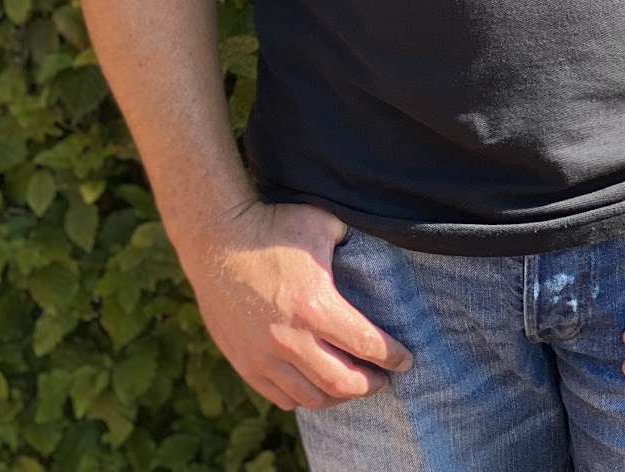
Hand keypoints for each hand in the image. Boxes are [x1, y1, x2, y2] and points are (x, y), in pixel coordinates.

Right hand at [177, 201, 412, 411]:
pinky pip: (281, 397)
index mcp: (316, 306)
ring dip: (338, 395)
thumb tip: (376, 253)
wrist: (218, 240)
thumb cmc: (274, 227)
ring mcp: (264, 356)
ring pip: (312, 396)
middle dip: (370, 384)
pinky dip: (304, 398)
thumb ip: (353, 243)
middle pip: (342, 381)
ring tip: (352, 385)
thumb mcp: (324, 225)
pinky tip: (316, 386)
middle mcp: (291, 339)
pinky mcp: (245, 362)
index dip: (392, 356)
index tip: (406, 361)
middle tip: (383, 379)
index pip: (366, 344)